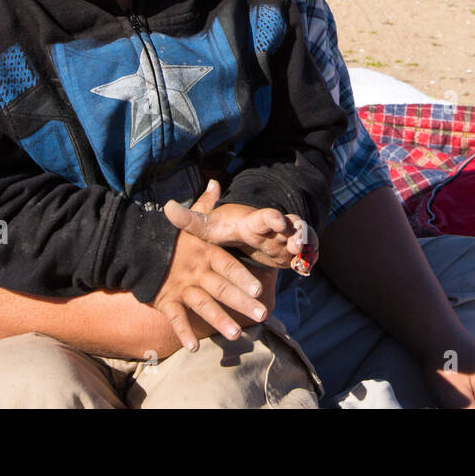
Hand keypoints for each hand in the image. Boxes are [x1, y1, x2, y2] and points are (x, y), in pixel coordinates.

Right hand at [152, 181, 270, 351]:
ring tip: (236, 335)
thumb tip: (216, 182)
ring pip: (202, 306)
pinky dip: (183, 333)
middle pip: (221, 288)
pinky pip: (175, 318)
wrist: (136, 250)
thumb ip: (206, 206)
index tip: (259, 287)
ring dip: (219, 321)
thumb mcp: (190, 223)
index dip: (242, 276)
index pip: (227, 264)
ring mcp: (180, 287)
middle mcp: (195, 271)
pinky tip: (193, 347)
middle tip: (262, 315)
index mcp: (204, 252)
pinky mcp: (166, 301)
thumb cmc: (171, 238)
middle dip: (241, 302)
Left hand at [164, 180, 314, 270]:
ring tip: (302, 258)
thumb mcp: (208, 228)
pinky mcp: (292, 252)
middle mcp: (273, 228)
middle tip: (296, 245)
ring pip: (302, 238)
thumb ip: (190, 219)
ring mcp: (285, 239)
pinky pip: (306, 254)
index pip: (265, 216)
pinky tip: (305, 269)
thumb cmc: (227, 229)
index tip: (278, 220)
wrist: (248, 233)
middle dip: (296, 233)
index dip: (272, 218)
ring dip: (305, 247)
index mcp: (254, 222)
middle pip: (289, 226)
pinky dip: (308, 260)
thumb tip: (166, 207)